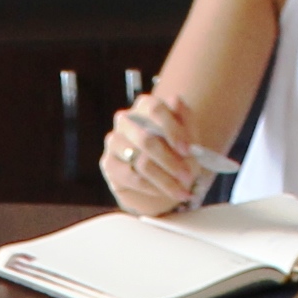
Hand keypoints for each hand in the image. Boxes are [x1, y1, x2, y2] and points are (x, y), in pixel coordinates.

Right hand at [103, 88, 206, 215]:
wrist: (162, 179)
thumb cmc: (176, 153)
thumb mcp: (188, 138)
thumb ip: (186, 124)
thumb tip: (178, 113)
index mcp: (146, 106)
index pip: (155, 109)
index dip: (173, 130)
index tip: (188, 150)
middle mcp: (126, 120)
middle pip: (147, 140)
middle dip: (170, 161)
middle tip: (188, 176)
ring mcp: (114, 141)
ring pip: (140, 161)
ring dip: (164, 178)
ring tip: (180, 189)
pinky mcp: (108, 163)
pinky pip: (131, 177)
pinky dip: (151, 187)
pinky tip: (162, 192)